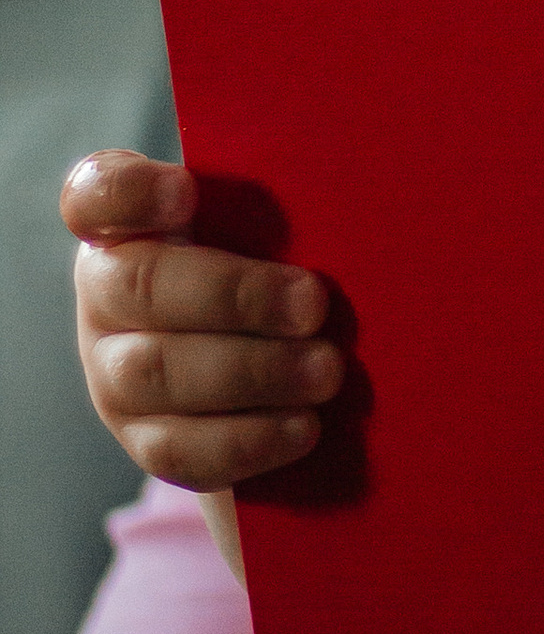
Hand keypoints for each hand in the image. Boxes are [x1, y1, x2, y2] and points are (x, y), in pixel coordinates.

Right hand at [65, 153, 338, 575]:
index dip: (129, 191)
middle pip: (136, 285)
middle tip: (314, 304)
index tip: (186, 191)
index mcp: (132, 226)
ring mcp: (115, 372)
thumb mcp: (274, 230)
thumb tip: (356, 184)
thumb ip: (284, 207)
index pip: (97, 193)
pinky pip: (180, 450)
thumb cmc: (280, 273)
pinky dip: (249, 439)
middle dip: (233, 294)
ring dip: (253, 371)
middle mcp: (107, 295)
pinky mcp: (146, 440)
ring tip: (327, 370)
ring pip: (155, 372)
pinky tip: (304, 427)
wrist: (280, 373)